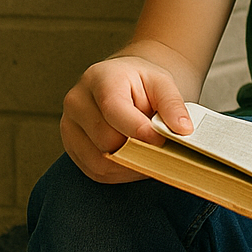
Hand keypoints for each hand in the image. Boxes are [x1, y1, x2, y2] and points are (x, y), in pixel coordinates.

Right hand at [61, 55, 194, 183]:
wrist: (123, 83)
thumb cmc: (141, 83)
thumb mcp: (162, 83)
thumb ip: (173, 104)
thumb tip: (182, 129)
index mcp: (100, 78)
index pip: (114, 110)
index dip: (140, 130)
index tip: (162, 141)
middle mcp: (77, 102)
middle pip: (107, 140)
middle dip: (138, 149)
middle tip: (162, 150)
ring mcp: (69, 126)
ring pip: (99, 161)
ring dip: (131, 166)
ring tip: (152, 156)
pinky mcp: (71, 147)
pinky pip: (95, 171)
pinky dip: (120, 173)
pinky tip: (138, 162)